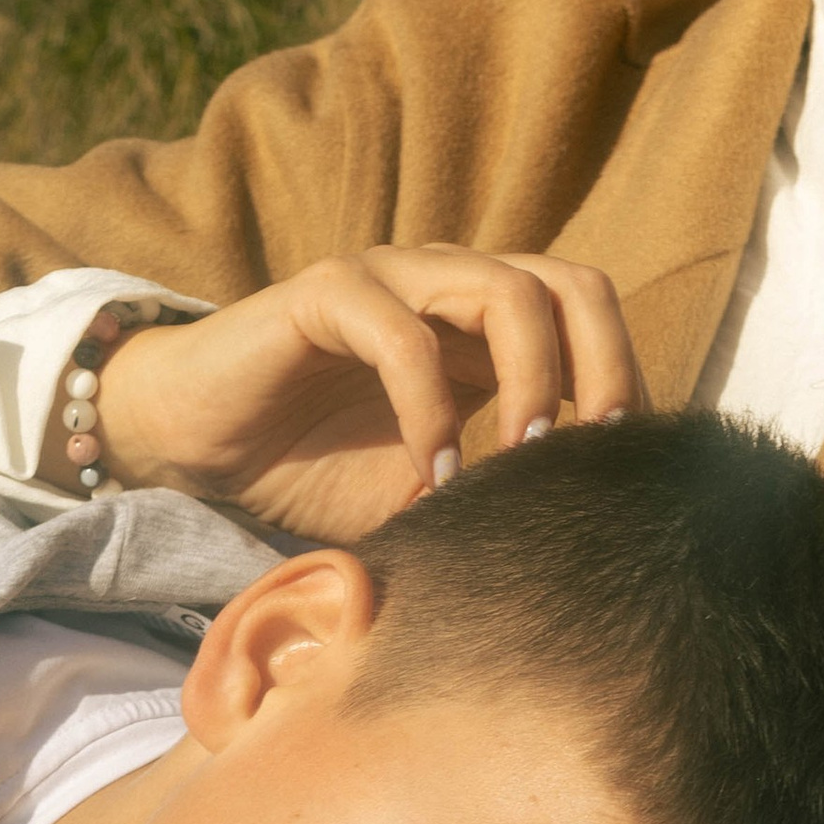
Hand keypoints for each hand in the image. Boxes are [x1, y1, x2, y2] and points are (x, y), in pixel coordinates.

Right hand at [76, 249, 645, 539]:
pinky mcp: (328, 293)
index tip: (628, 468)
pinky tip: (430, 472)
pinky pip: (402, 334)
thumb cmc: (310, 470)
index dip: (624, 379)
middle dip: (601, 368)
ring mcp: (393, 279)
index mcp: (485, 328)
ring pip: (504, 289)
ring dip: (528, 381)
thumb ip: (492, 497)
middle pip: (570, 285)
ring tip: (518, 462)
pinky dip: (431, 406)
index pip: (591, 316)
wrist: (195, 447)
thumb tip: (579, 544)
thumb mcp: (422, 496)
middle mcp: (450, 287)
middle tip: (592, 455)